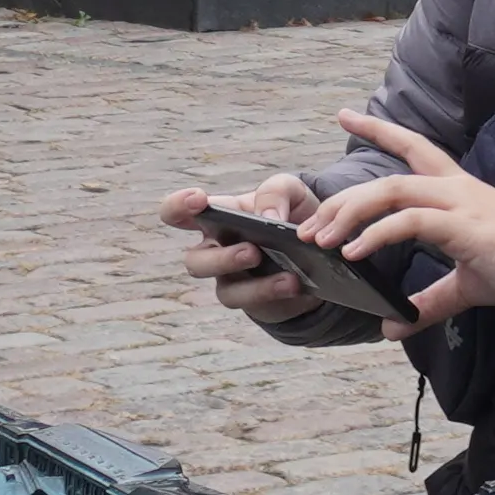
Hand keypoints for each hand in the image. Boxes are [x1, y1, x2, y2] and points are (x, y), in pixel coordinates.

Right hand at [162, 172, 362, 327]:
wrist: (317, 248)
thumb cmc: (291, 212)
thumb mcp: (290, 191)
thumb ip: (275, 192)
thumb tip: (267, 218)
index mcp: (216, 217)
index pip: (177, 212)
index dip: (178, 206)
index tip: (199, 199)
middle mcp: (215, 249)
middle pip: (194, 261)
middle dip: (220, 259)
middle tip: (252, 251)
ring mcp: (232, 278)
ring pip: (223, 290)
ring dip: (252, 285)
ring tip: (285, 275)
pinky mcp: (253, 300)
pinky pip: (253, 303)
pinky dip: (273, 292)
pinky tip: (293, 283)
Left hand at [303, 113, 494, 328]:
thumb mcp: (465, 285)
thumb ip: (428, 302)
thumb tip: (392, 325)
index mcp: (456, 191)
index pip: (412, 147)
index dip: (378, 129)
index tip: (344, 115)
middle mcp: (454, 188)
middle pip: (389, 174)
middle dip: (345, 195)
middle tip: (311, 221)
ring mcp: (458, 203)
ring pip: (392, 191)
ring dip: (350, 213)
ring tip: (322, 238)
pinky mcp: (461, 225)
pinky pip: (410, 221)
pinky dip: (377, 234)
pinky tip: (355, 251)